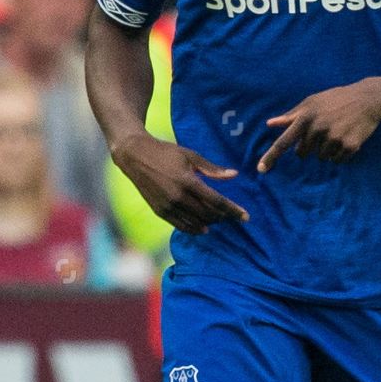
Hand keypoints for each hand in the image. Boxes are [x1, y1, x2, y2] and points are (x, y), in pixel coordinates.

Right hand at [114, 133, 248, 234]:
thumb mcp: (190, 156)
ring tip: (218, 220)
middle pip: (208, 214)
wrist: (135, 156)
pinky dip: (194, 229)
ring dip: (210, 223)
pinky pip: (181, 226)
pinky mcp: (159, 211)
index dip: (233, 210)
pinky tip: (203, 227)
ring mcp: (167, 206)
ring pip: (196, 223)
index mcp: (187, 181)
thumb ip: (212, 169)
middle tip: (231, 215)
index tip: (246, 217)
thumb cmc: (166, 152)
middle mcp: (178, 197)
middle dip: (223, 217)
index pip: (216, 201)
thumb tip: (234, 175)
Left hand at [258, 81, 380, 172]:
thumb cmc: (335, 99)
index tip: (261, 170)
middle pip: (303, 153)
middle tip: (322, 132)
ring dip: (326, 150)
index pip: (284, 142)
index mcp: (305, 117)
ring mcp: (334, 138)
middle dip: (309, 147)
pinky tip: (347, 138)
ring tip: (337, 131)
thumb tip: (270, 124)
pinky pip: (337, 160)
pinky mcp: (349, 146)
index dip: (271, 156)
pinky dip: (340, 154)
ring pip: (321, 158)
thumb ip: (291, 115)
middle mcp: (318, 129)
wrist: (367, 99)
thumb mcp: (312, 102)